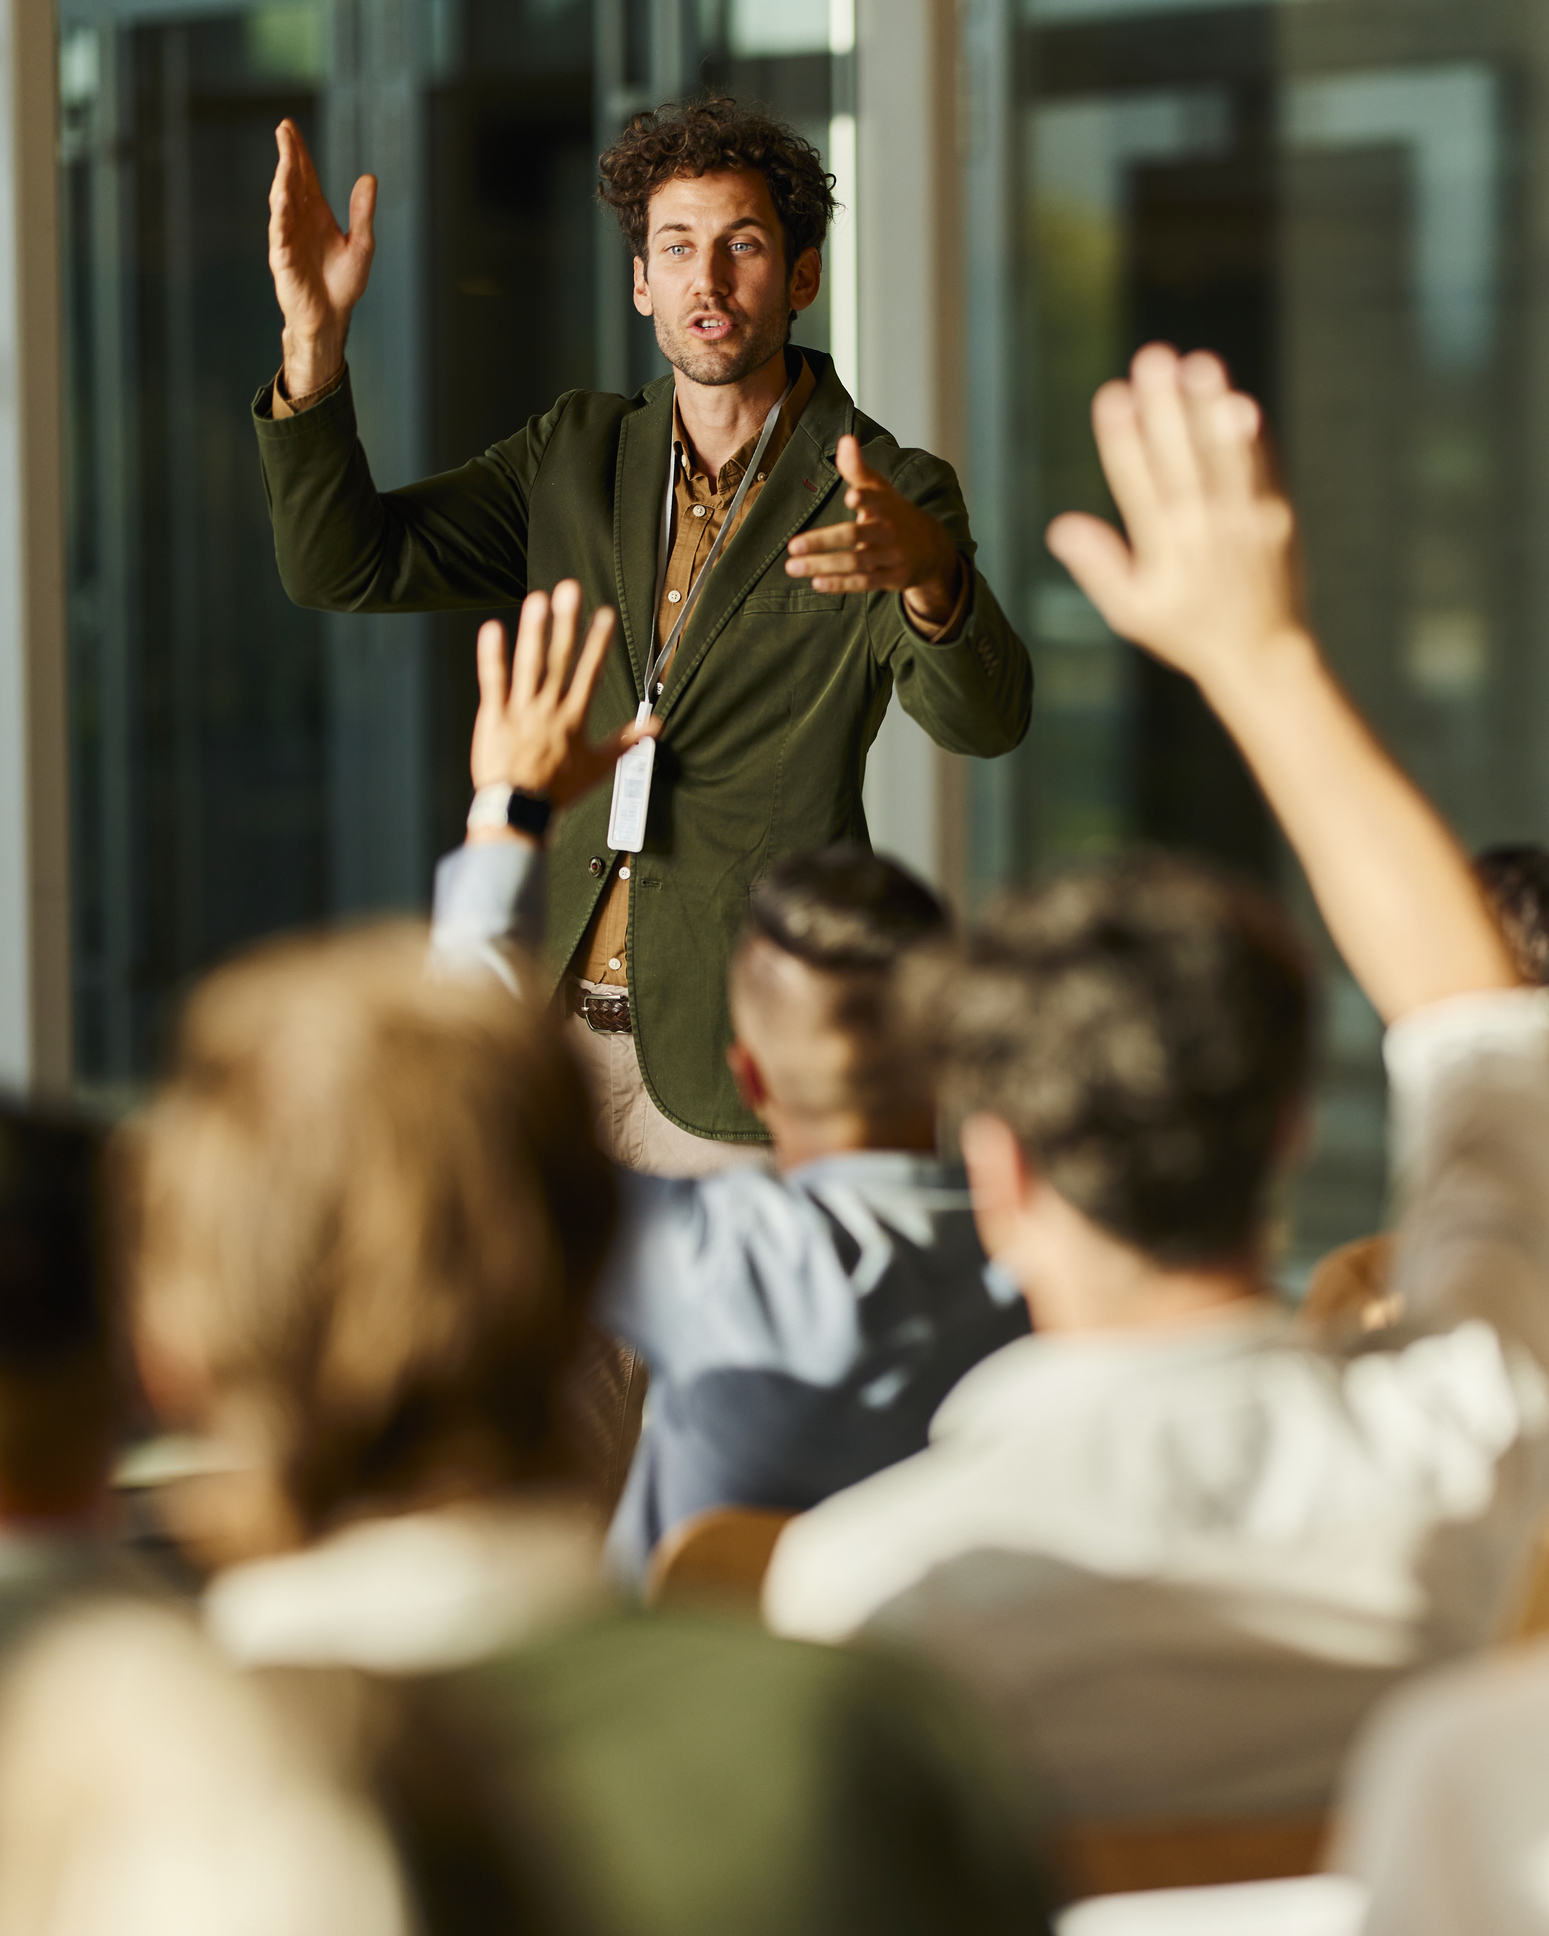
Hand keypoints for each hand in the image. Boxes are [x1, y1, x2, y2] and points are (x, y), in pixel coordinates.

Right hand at [268, 118, 375, 397]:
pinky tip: (282, 195)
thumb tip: (369, 178)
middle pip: (291, 181)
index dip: (297, 152)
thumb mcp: (361, 244)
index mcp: (316, 214)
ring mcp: (288, 238)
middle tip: (283, 129)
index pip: (305, 176)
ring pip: (282, 202)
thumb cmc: (342, 284)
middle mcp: (299, 221)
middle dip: (287, 156)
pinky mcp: (282, 258)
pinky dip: (281, 213)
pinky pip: (279, 231)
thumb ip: (363, 212)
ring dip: (283, 179)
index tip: (289, 127)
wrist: (331, 317)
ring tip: (285, 156)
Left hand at [467, 582, 656, 839]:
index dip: (598, 643)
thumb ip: (625, 742)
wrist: (519, 810)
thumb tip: (655, 729)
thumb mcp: (598, 768)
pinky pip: (493, 681)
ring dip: (533, 631)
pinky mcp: (494, 716)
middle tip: (570, 591)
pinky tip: (491, 630)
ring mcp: (520, 711)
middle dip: (566, 624)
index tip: (604, 615)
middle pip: (560, 660)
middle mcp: (549, 709)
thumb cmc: (557, 790)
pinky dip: (492, 656)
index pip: (589, 673)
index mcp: (573, 719)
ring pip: (528, 665)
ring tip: (538, 600)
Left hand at [785, 435, 962, 625]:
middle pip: (856, 535)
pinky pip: (864, 582)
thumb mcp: (880, 489)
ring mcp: (892, 556)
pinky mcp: (892, 578)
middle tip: (793, 545)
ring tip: (792, 566)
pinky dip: (840, 583)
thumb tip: (845, 440)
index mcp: (885, 505)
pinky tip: (816, 582)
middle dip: (824, 540)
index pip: (875, 499)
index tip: (851, 497)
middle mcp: (890, 530)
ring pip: (855, 562)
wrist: (931, 548)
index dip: (865, 499)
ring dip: (823, 565)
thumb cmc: (894, 513)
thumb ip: (858, 468)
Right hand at [1045, 345, 1304, 693]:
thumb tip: (1060, 527)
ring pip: (1223, 453)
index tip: (1111, 395)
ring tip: (1198, 362)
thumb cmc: (1186, 631)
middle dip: (1164, 404)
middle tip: (1152, 356)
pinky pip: (1262, 466)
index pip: (1136, 480)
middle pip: (1180, 454)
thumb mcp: (1130, 611)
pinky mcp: (1277, 515)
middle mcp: (1204, 528)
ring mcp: (1245, 519)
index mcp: (1163, 547)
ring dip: (1209, 406)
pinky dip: (1251, 435)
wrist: (1262, 654)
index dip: (1122, 436)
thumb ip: (1099, 567)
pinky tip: (1239, 402)